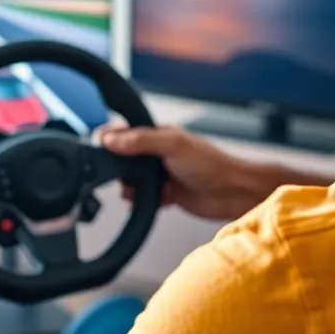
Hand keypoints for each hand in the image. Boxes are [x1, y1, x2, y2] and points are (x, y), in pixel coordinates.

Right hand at [95, 122, 265, 221]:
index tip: (100, 148)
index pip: (126, 132)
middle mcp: (159, 153)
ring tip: (141, 191)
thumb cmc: (213, 165)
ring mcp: (163, 174)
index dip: (110, 139)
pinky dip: (146, 201)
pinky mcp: (168, 194)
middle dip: (120, 170)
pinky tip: (158, 200)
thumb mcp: (173, 145)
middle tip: (125, 177)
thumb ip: (141, 141)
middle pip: (124, 159)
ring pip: (133, 181)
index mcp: (159, 135)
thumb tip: (112, 138)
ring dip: (133, 189)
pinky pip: (145, 198)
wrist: (234, 194)